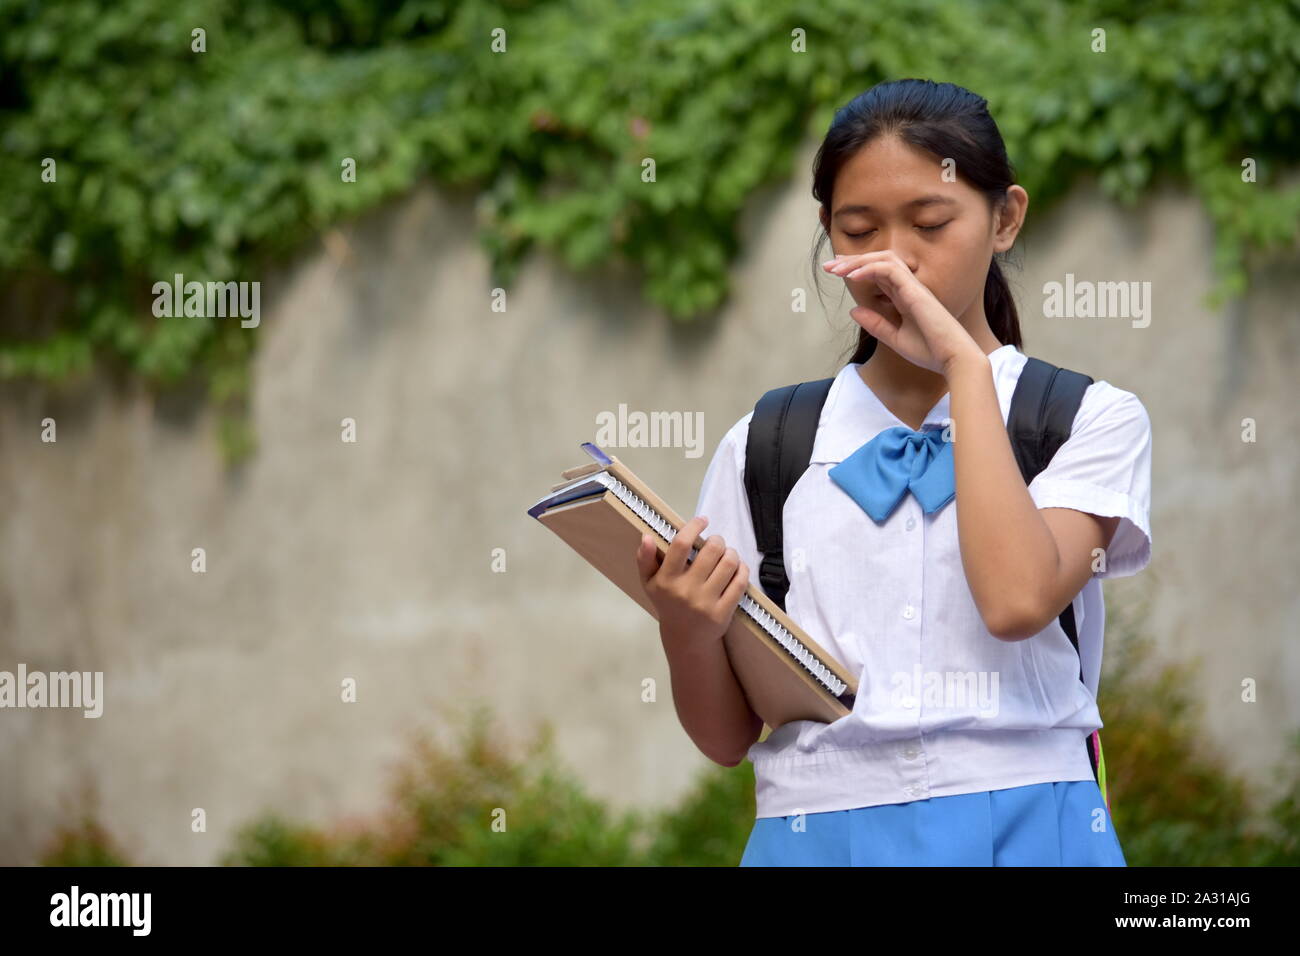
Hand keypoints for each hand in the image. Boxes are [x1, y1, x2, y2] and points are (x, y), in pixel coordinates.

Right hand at [635, 515, 749, 643]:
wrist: (685, 638)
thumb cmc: (668, 603)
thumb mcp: (650, 583)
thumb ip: (645, 559)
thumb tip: (646, 537)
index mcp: (666, 581)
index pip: (681, 545)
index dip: (694, 527)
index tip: (702, 520)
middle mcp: (686, 591)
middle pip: (712, 550)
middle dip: (717, 540)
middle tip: (716, 543)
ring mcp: (706, 602)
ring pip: (729, 562)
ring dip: (731, 552)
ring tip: (727, 554)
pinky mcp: (723, 612)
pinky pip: (740, 582)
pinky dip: (742, 569)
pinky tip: (737, 568)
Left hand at [823, 250, 977, 375]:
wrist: (953, 360)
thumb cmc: (930, 351)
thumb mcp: (894, 338)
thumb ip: (875, 323)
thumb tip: (853, 311)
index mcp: (904, 297)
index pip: (878, 273)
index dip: (857, 268)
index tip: (837, 270)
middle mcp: (908, 288)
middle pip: (878, 261)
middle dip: (852, 261)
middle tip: (828, 266)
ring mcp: (913, 287)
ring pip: (883, 259)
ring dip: (858, 262)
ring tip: (837, 269)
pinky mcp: (916, 291)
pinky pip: (889, 271)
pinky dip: (870, 269)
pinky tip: (853, 277)